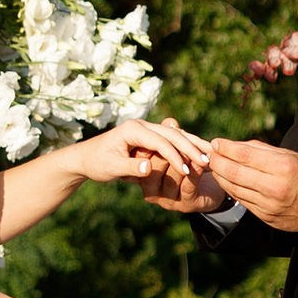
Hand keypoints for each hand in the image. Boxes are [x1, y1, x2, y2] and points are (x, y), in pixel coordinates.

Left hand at [75, 117, 213, 193]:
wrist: (86, 157)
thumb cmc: (97, 163)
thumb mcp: (112, 168)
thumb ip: (131, 167)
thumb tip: (149, 168)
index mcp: (133, 129)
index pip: (160, 142)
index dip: (175, 156)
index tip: (188, 171)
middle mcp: (142, 125)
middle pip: (172, 135)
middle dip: (190, 148)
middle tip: (207, 162)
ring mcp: (147, 129)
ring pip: (175, 135)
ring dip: (193, 145)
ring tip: (210, 156)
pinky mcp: (150, 136)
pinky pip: (172, 140)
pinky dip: (187, 147)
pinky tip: (201, 154)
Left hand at [206, 139, 297, 236]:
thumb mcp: (290, 155)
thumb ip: (260, 149)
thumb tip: (232, 145)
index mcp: (282, 167)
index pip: (244, 155)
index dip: (225, 148)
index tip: (216, 142)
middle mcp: (274, 187)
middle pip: (234, 173)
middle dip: (217, 162)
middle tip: (209, 155)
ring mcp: (269, 205)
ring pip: (234, 189)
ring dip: (220, 177)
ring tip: (215, 167)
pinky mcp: (266, 218)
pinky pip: (242, 202)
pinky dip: (232, 190)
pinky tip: (228, 182)